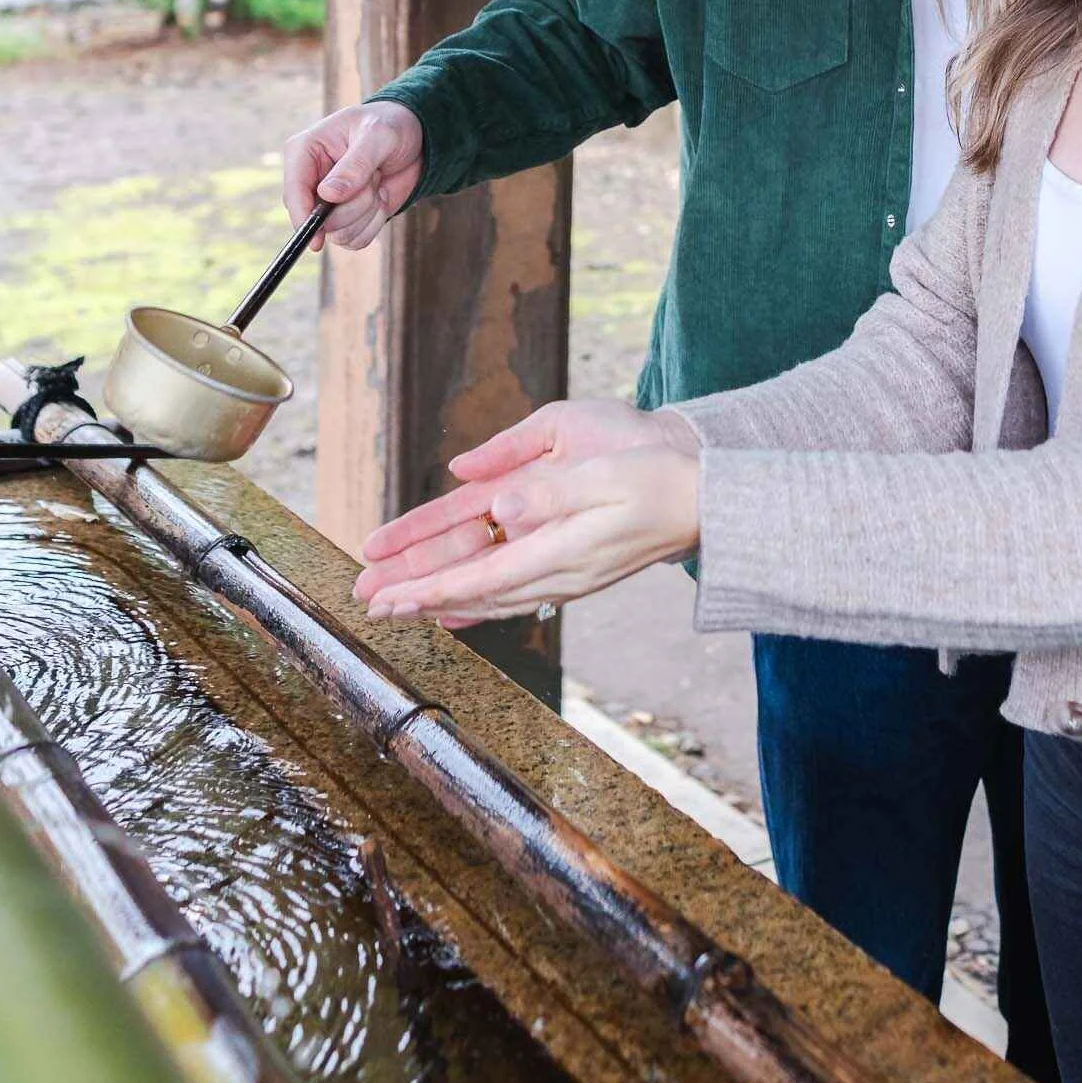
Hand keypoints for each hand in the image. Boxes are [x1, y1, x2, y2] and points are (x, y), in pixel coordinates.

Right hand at [283, 101, 424, 247]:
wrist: (415, 138)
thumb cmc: (390, 125)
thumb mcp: (378, 135)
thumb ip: (356, 164)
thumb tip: (328, 195)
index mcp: (305, 150)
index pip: (294, 190)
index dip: (303, 216)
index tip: (319, 237)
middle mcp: (312, 179)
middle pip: (318, 219)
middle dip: (354, 206)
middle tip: (374, 177)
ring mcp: (328, 202)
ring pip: (338, 233)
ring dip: (367, 213)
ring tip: (377, 182)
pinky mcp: (347, 217)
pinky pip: (355, 239)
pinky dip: (374, 223)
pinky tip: (381, 198)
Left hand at [355, 399, 682, 595]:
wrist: (708, 505)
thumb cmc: (660, 480)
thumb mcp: (606, 473)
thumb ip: (552, 491)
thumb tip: (500, 504)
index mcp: (563, 551)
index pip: (482, 576)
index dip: (431, 589)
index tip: (389, 597)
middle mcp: (562, 575)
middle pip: (478, 596)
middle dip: (422, 601)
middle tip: (372, 609)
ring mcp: (570, 579)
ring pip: (494, 600)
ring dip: (445, 603)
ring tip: (404, 608)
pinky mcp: (577, 574)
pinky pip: (515, 595)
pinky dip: (480, 602)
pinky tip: (464, 606)